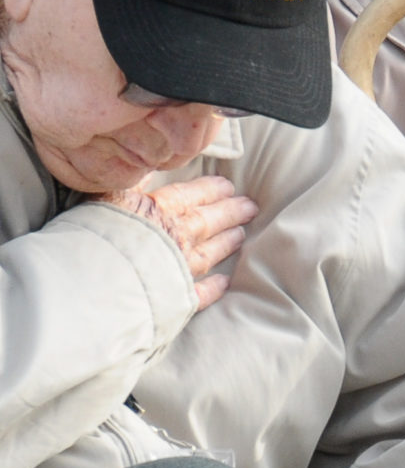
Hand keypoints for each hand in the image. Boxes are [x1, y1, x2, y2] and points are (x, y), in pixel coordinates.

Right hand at [93, 175, 257, 311]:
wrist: (91, 283)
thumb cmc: (91, 237)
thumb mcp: (105, 199)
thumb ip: (127, 184)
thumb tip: (145, 168)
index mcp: (158, 211)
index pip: (191, 195)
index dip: (210, 189)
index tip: (227, 185)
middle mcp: (175, 238)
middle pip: (209, 221)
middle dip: (230, 211)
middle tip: (250, 206)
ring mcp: (178, 269)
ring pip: (210, 253)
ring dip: (226, 242)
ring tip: (241, 235)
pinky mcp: (175, 299)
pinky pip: (200, 293)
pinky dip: (213, 287)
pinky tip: (224, 283)